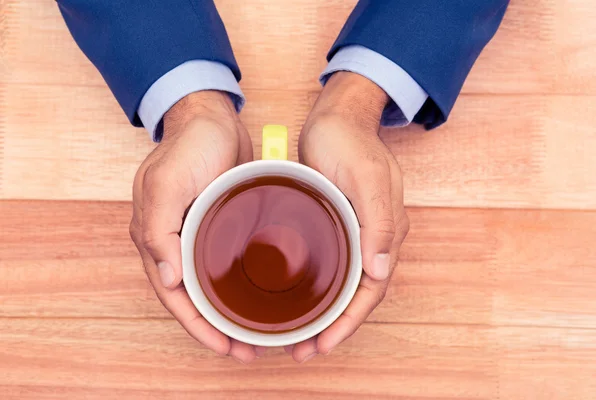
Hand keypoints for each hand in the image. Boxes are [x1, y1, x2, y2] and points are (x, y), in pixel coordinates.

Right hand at [129, 91, 263, 362]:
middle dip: (217, 329)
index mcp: (156, 238)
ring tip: (255, 335)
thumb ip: (158, 230)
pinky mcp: (221, 224)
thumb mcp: (167, 182)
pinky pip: (226, 264)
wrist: (212, 117)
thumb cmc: (187, 146)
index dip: (198, 326)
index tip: (225, 347)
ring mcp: (198, 235)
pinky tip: (259, 297)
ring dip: (230, 313)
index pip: (175, 297)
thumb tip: (168, 280)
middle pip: (194, 299)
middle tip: (247, 350)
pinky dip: (239, 286)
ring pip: (211, 287)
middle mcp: (175, 243)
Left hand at [288, 72, 409, 361]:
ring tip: (297, 337)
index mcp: (385, 232)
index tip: (323, 344)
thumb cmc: (350, 142)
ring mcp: (354, 233)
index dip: (348, 322)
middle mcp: (373, 238)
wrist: (336, 117)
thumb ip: (378, 222)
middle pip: (356, 296)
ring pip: (343, 286)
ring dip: (324, 314)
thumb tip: (381, 271)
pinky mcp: (335, 225)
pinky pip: (330, 267)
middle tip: (303, 350)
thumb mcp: (366, 177)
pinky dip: (317, 289)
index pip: (371, 291)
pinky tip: (296, 299)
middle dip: (334, 328)